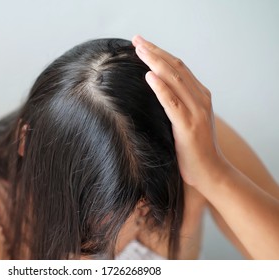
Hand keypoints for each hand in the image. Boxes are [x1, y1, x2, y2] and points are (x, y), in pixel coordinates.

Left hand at [132, 35, 227, 189]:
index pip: (178, 67)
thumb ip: (177, 104)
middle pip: (176, 68)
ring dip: (156, 62)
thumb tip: (155, 91)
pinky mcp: (188, 127)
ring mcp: (196, 112)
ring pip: (175, 80)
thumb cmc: (194, 149)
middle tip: (136, 40)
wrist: (210, 173)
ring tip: (139, 50)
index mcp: (200, 96)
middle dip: (155, 52)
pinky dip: (161, 88)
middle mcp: (201, 99)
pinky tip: (150, 76)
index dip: (160, 53)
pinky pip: (173, 103)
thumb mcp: (186, 121)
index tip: (143, 45)